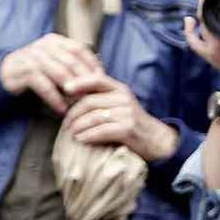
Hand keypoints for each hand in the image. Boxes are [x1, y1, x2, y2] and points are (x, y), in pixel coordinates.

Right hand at [0, 33, 103, 113]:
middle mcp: (43, 46)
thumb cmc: (33, 71)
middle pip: (71, 61)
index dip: (91, 64)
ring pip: (59, 73)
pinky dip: (55, 98)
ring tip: (80, 103)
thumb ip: (70, 63)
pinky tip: (62, 109)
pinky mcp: (24, 72)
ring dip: (71, 90)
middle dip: (84, 79)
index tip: (100, 80)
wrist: (5, 75)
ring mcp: (32, 58)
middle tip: (93, 95)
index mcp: (53, 41)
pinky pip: (44, 86)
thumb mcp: (52, 62)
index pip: (79, 49)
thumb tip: (98, 72)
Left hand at [62, 73, 178, 161]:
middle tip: (66, 124)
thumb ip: (100, 97)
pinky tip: (81, 139)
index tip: (65, 88)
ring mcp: (127, 113)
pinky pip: (101, 131)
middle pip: (90, 102)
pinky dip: (88, 136)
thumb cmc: (129, 122)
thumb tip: (70, 94)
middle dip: (73, 114)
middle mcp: (123, 98)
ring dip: (78, 127)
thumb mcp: (117, 104)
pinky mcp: (128, 129)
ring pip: (93, 117)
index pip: (97, 79)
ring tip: (72, 134)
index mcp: (119, 88)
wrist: (154, 140)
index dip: (79, 82)